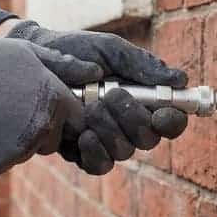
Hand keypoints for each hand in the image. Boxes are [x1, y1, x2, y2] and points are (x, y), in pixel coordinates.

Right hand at [0, 29, 100, 176]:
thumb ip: (64, 65)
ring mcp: (18, 150)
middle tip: (7, 105)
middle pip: (52, 140)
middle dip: (38, 127)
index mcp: (54, 100)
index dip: (64, 114)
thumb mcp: (25, 51)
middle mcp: (42, 128)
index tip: (42, 103)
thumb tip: (96, 72)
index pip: (79, 121)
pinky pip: (1, 163)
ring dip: (13, 139)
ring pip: (26, 151)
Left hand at [7, 20, 189, 174]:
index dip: (173, 121)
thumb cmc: (78, 51)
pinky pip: (98, 165)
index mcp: (144, 100)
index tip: (162, 113)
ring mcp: (105, 140)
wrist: (36, 60)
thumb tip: (180, 79)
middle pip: (149, 140)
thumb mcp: (111, 50)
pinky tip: (83, 135)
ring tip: (91, 106)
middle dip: (134, 120)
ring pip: (124, 152)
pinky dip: (94, 153)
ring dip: (111, 131)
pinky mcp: (81, 152)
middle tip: (113, 94)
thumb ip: (143, 65)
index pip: (171, 120)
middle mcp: (128, 124)